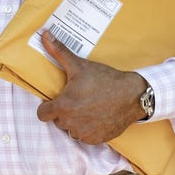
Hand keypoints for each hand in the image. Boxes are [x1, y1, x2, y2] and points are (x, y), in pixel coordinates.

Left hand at [36, 30, 146, 144]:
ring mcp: (84, 133)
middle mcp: (71, 123)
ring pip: (71, 129)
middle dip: (64, 112)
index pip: (43, 114)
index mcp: (63, 106)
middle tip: (77, 99)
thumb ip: (59, 52)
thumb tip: (45, 34)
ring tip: (87, 107)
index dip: (47, 107)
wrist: (132, 95)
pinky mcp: (97, 140)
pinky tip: (97, 116)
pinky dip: (89, 129)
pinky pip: (86, 137)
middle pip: (58, 121)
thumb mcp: (80, 65)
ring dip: (76, 122)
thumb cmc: (105, 80)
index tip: (56, 100)